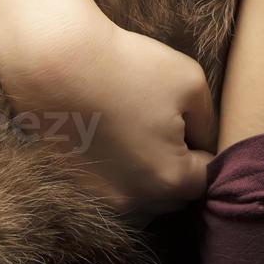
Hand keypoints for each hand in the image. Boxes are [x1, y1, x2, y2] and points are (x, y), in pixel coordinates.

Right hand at [0, 2, 216, 226]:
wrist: (54, 60)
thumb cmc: (127, 66)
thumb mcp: (191, 83)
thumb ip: (209, 123)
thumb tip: (206, 143)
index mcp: (169, 179)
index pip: (207, 176)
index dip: (206, 147)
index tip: (191, 123)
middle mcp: (134, 203)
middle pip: (174, 196)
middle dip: (178, 167)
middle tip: (166, 128)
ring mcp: (99, 201)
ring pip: (142, 202)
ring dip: (148, 178)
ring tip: (138, 137)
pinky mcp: (72, 191)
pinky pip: (109, 195)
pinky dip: (116, 176)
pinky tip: (111, 144)